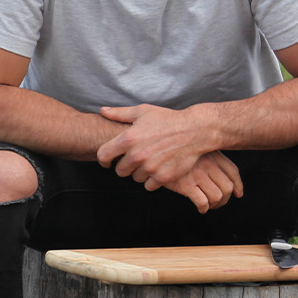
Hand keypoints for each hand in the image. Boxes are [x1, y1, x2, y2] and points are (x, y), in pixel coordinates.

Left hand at [95, 103, 218, 188]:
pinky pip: (149, 186)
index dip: (103, 160)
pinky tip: (157, 170)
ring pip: (135, 178)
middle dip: (125, 166)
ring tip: (149, 162)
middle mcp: (137, 155)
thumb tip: (103, 111)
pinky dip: (152, 180)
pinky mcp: (163, 177)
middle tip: (134, 160)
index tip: (107, 162)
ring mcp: (150, 167)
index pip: (104, 156)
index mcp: (128, 139)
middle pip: (120, 171)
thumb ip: (120, 113)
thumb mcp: (142, 111)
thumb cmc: (167, 119)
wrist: (195, 130)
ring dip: (139, 173)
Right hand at [162, 151, 243, 212]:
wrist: (151, 146)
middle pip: (228, 187)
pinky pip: (202, 202)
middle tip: (218, 203)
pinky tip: (200, 208)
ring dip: (215, 205)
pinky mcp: (185, 185)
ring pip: (217, 196)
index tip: (238, 193)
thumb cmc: (170, 145)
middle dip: (225, 199)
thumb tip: (216, 168)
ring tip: (208, 206)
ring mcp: (197, 174)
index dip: (238, 185)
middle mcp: (208, 164)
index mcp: (211, 154)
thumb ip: (204, 152)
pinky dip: (203, 208)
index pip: (233, 171)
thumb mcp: (191, 143)